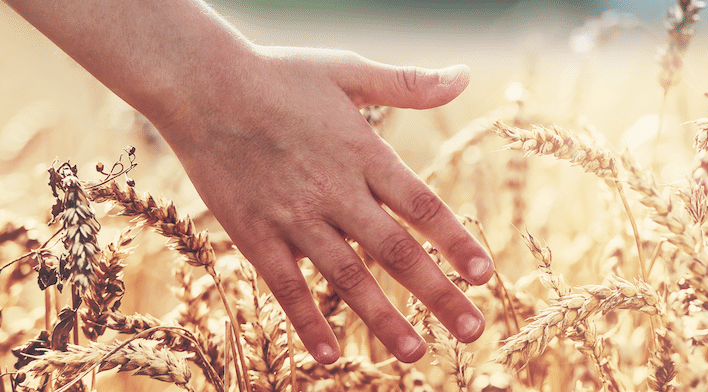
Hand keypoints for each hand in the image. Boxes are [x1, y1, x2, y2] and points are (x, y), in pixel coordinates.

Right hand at [158, 46, 491, 363]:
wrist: (198, 84)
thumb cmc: (279, 74)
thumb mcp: (348, 70)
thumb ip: (408, 84)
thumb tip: (464, 77)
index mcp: (364, 153)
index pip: (422, 206)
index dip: (455, 242)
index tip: (485, 276)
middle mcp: (335, 192)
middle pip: (396, 252)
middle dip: (438, 295)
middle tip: (472, 331)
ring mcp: (293, 217)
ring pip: (347, 278)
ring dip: (383, 319)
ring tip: (416, 355)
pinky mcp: (254, 235)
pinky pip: (285, 286)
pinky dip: (307, 322)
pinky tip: (329, 357)